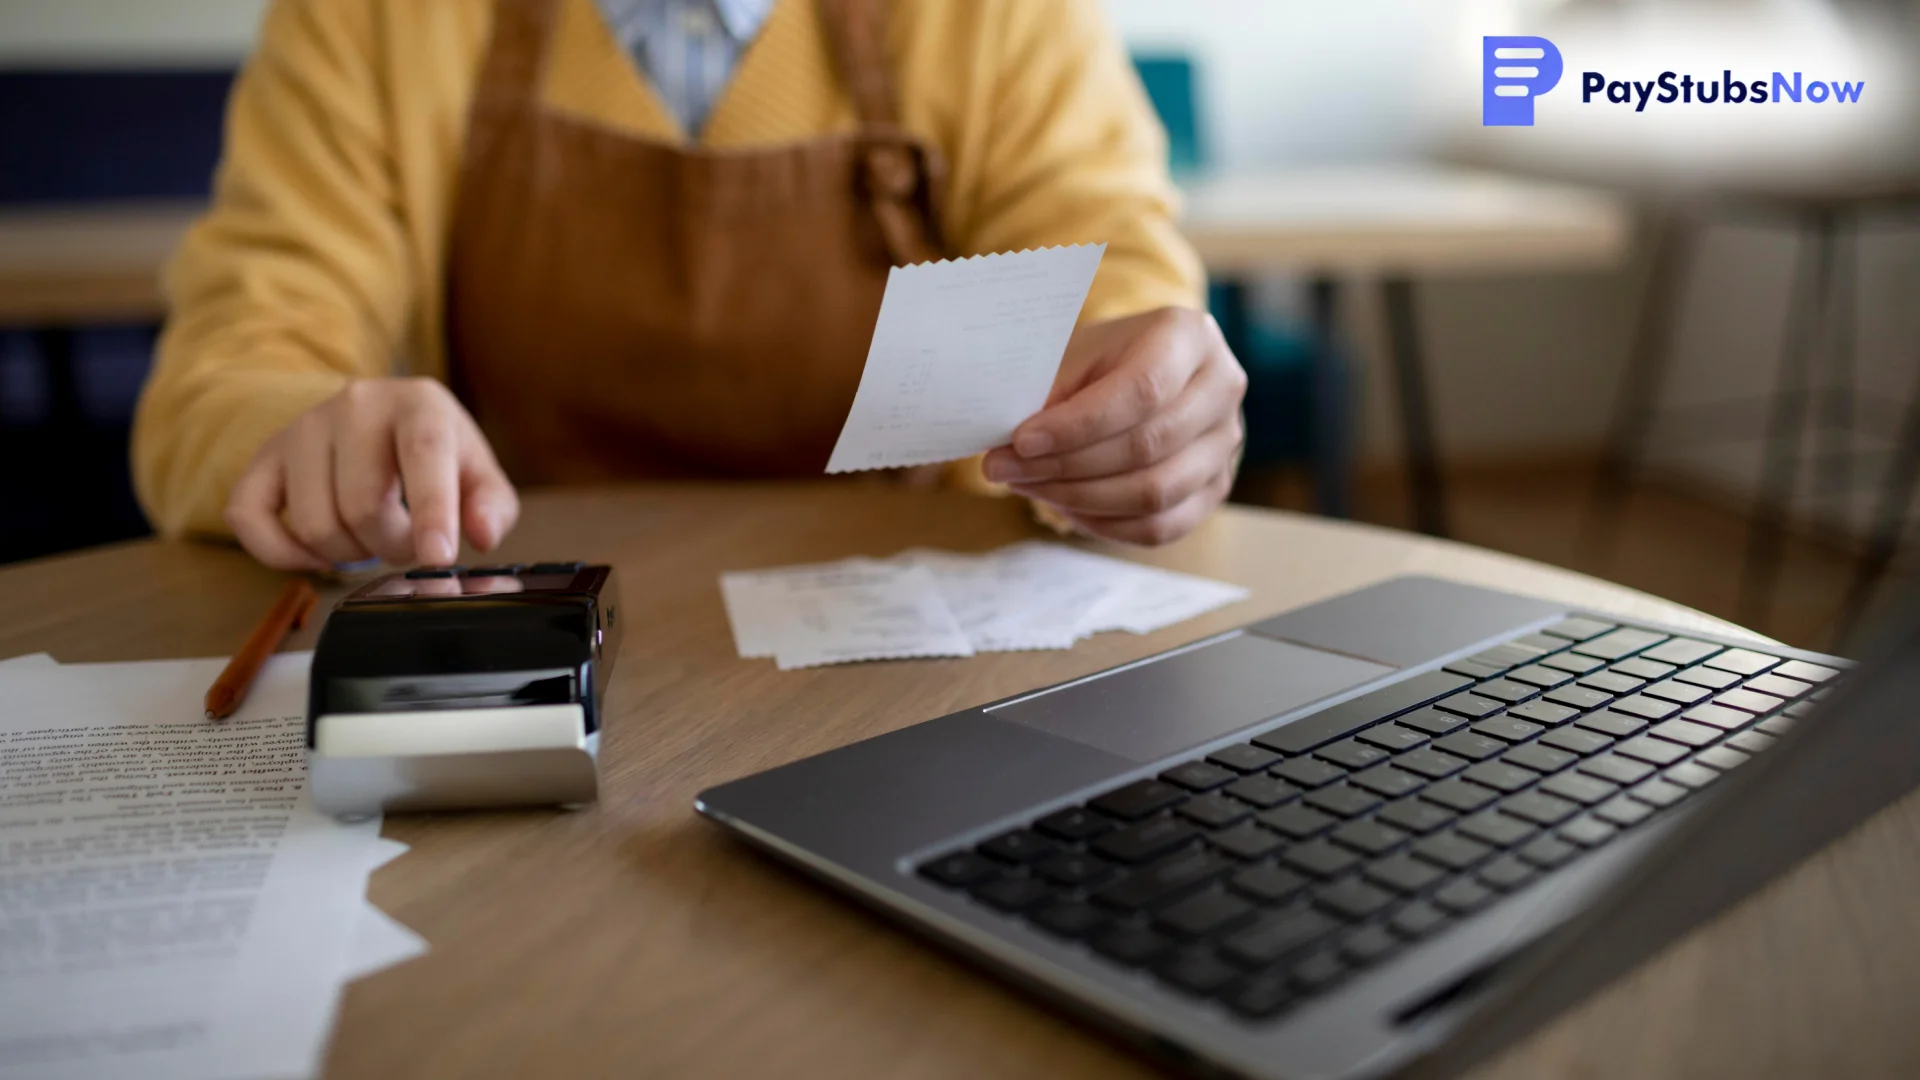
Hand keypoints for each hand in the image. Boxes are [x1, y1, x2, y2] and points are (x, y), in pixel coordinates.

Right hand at [225, 378, 518, 569]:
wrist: (376, 419)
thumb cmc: (432, 452)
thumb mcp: (477, 472)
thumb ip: (491, 505)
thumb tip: (481, 535)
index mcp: (418, 404)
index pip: (423, 455)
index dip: (432, 510)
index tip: (438, 556)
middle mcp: (355, 406)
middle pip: (363, 505)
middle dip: (392, 546)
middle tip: (407, 542)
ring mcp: (302, 429)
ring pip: (315, 523)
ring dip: (348, 554)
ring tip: (370, 537)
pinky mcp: (263, 457)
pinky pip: (249, 518)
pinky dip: (282, 554)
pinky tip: (318, 554)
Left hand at [982, 308, 1245, 544]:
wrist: (1142, 368)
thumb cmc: (1102, 359)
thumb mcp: (1075, 355)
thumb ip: (1052, 393)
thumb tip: (1011, 446)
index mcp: (1190, 336)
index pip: (1142, 390)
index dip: (1078, 425)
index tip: (1020, 440)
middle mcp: (1223, 386)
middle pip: (1147, 446)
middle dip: (1066, 465)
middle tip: (1006, 468)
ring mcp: (1227, 442)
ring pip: (1155, 493)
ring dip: (1080, 498)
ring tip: (1028, 485)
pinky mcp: (1217, 486)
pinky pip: (1161, 527)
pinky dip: (1105, 524)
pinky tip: (1065, 506)